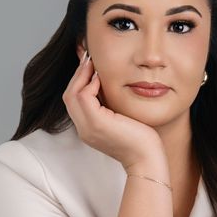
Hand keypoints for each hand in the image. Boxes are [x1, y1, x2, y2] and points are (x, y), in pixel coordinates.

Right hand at [62, 51, 164, 168]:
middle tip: (88, 57)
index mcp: (88, 128)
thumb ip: (110, 102)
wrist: (147, 158)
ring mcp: (87, 128)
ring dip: (81, 76)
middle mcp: (84, 129)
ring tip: (93, 64)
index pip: (74, 101)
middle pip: (68, 96)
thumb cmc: (141, 139)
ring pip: (72, 95)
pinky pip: (84, 97)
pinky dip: (89, 84)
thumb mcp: (121, 116)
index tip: (88, 64)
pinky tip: (100, 79)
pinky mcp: (96, 124)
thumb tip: (105, 79)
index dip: (79, 81)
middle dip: (77, 75)